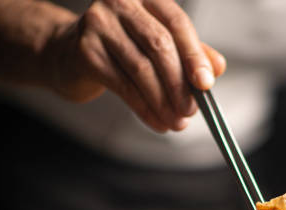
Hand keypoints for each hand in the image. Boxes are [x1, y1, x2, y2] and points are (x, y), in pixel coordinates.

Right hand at [44, 0, 225, 131]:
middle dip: (179, 84)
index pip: (177, 23)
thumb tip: (217, 68)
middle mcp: (120, 2)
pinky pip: (123, 86)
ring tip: (176, 122)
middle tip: (190, 111)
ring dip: (163, 102)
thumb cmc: (121, 48)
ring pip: (142, 69)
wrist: (67, 54)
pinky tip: (157, 122)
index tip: (206, 84)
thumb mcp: (157, 44)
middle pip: (159, 46)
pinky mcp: (85, 51)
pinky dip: (144, 109)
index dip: (195, 55)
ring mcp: (99, 24)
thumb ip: (189, 52)